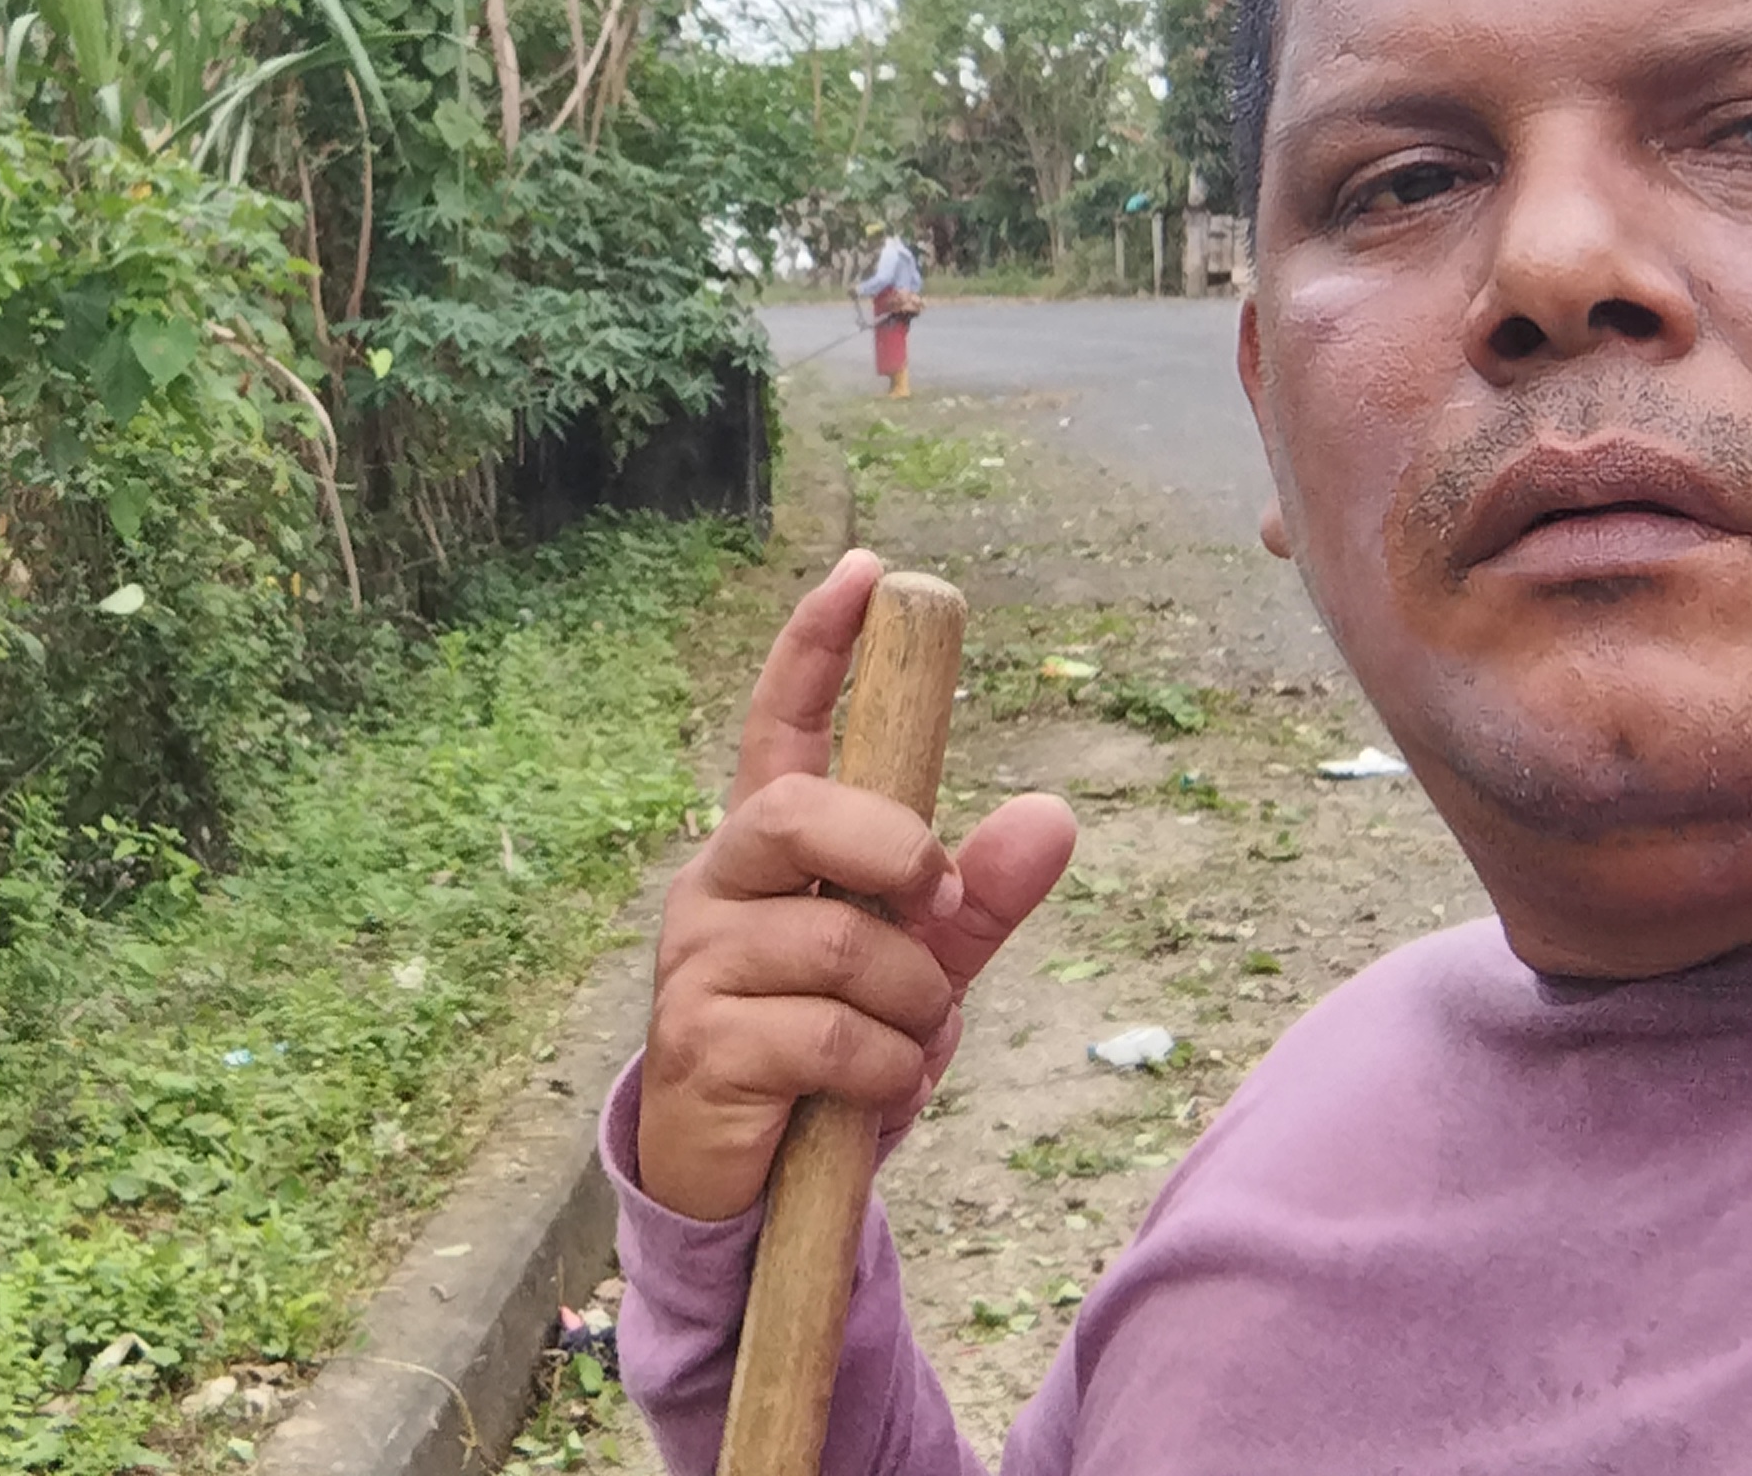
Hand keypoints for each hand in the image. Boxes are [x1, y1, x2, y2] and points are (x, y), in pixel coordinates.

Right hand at [633, 550, 1078, 1221]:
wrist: (749, 1178)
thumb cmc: (830, 1046)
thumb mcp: (920, 966)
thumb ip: (978, 896)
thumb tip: (1053, 813)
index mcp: (770, 847)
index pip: (779, 722)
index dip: (818, 645)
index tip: (869, 572)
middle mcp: (719, 884)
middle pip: (798, 811)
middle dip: (890, 848)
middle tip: (930, 899)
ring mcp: (698, 961)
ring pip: (842, 943)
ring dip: (912, 1004)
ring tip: (905, 1039)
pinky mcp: (699, 1042)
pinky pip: (832, 1035)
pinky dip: (886, 1068)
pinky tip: (871, 1089)